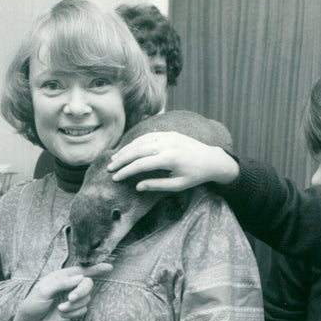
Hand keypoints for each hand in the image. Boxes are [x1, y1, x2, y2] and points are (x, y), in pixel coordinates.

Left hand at [12, 263, 112, 320]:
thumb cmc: (33, 304)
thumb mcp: (43, 290)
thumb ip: (61, 283)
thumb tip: (80, 278)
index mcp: (62, 277)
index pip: (81, 270)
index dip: (96, 268)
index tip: (108, 267)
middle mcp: (70, 287)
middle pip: (88, 284)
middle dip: (82, 291)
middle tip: (71, 298)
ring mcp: (73, 300)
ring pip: (86, 299)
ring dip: (73, 305)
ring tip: (60, 308)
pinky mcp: (74, 313)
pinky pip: (82, 310)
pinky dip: (72, 313)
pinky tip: (61, 314)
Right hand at [107, 131, 238, 190]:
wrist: (211, 159)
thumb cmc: (195, 176)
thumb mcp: (178, 185)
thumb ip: (156, 185)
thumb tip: (137, 186)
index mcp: (170, 159)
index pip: (141, 164)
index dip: (126, 171)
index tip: (115, 178)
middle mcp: (167, 144)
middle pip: (137, 150)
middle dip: (121, 159)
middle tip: (109, 167)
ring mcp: (168, 136)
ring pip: (141, 141)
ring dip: (126, 149)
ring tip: (115, 158)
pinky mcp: (169, 133)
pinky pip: (148, 136)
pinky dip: (136, 142)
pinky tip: (128, 149)